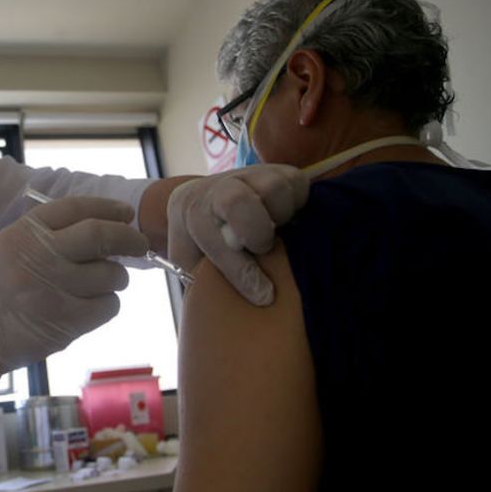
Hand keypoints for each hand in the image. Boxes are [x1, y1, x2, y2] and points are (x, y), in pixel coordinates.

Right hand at [0, 196, 148, 387]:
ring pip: (111, 275)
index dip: (108, 208)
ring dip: (116, 278)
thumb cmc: (3, 283)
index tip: (126, 214)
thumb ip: (56, 231)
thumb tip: (114, 226)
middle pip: (100, 236)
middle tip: (139, 244)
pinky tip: (91, 305)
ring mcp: (53, 290)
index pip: (77, 208)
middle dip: (128, 238)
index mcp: (25, 232)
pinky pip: (109, 305)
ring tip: (102, 283)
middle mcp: (39, 257)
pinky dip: (108, 304)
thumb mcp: (16, 243)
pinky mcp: (66, 322)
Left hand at [167, 165, 307, 304]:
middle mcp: (219, 188)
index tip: (262, 296)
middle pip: (237, 202)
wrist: (202, 199)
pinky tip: (290, 221)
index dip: (239, 270)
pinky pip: (297, 186)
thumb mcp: (192, 263)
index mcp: (192, 211)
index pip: (211, 235)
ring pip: (274, 189)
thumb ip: (204, 282)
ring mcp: (249, 175)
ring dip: (280, 217)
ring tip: (276, 232)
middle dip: (254, 231)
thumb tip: (228, 320)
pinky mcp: (279, 171)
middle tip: (262, 249)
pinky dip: (298, 206)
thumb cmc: (199, 242)